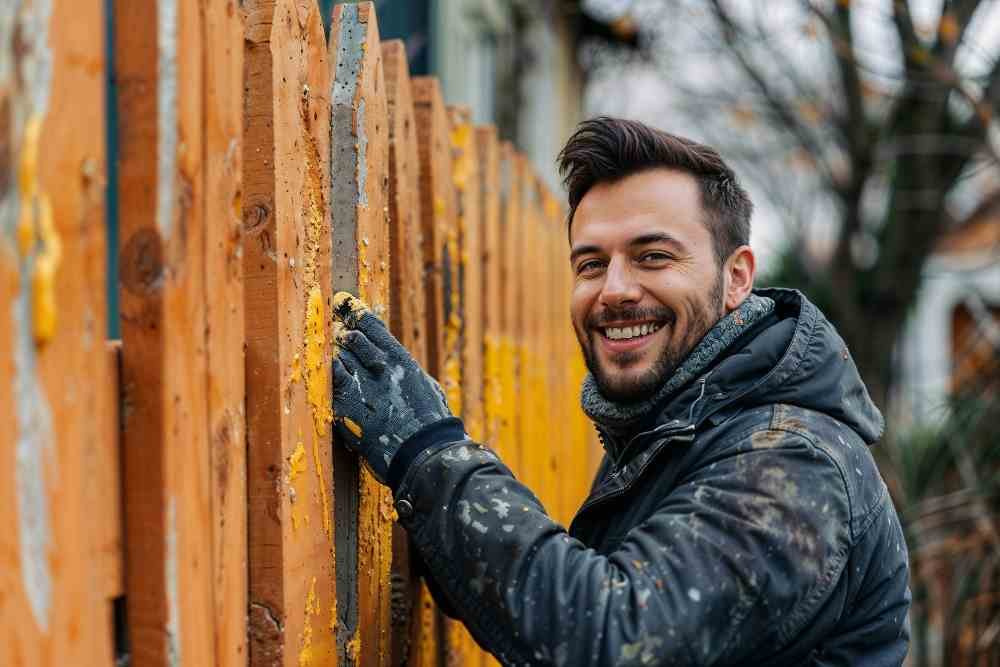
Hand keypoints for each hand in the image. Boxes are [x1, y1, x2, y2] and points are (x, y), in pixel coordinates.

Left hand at [331, 292, 453, 482]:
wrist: (422, 451)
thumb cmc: (432, 424)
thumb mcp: (427, 388)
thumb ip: (410, 373)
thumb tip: (403, 367)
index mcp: (401, 360)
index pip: (373, 326)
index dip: (355, 312)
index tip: (344, 301)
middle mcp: (379, 367)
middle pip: (351, 338)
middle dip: (341, 330)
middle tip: (335, 328)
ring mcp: (361, 386)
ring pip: (338, 357)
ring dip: (334, 354)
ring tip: (330, 351)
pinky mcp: (345, 407)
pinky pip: (328, 382)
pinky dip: (325, 374)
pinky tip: (322, 371)